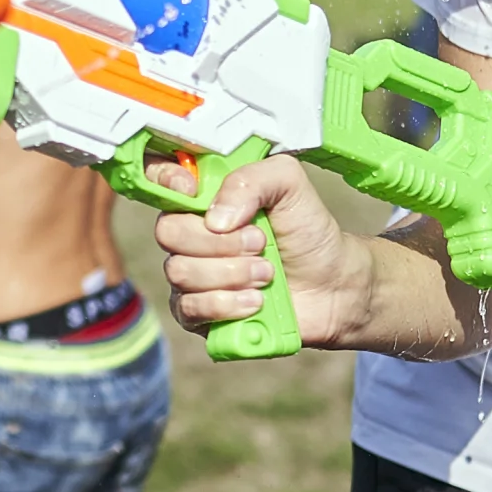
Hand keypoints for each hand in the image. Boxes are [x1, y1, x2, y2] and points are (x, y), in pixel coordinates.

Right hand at [152, 155, 368, 351]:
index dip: (164, 180)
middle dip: (219, 242)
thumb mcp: (290, 185)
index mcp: (206, 197)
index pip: (158, 177)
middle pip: (168, 232)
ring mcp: (192, 274)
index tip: (193, 191)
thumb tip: (214, 219)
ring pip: (180, 272)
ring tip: (266, 275)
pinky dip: (225, 304)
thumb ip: (252, 180)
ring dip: (231, 274)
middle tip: (260, 244)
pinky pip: (189, 309)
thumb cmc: (308, 232)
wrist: (333, 286)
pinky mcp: (199, 313)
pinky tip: (255, 302)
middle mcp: (191, 233)